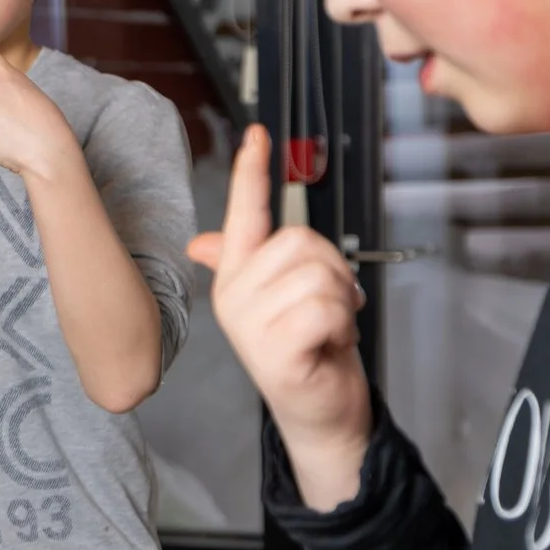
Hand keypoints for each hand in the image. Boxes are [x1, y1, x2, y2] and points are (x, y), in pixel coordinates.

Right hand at [187, 124, 372, 506]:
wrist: (320, 415)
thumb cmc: (308, 353)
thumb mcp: (282, 302)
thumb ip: (247, 264)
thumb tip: (207, 242)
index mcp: (236, 276)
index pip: (244, 214)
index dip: (250, 172)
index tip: (258, 134)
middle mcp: (235, 296)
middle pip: (299, 241)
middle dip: (333, 270)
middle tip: (331, 307)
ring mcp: (250, 326)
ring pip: (317, 274)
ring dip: (341, 301)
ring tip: (330, 328)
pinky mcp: (275, 351)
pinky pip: (324, 307)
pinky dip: (342, 324)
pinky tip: (329, 344)